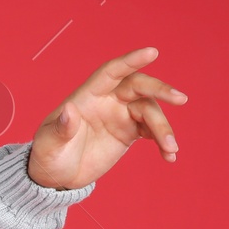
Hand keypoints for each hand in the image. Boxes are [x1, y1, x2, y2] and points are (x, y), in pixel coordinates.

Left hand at [27, 47, 187, 190]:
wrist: (57, 176)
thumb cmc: (47, 154)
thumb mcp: (48, 143)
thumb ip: (60, 128)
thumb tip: (69, 110)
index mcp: (87, 95)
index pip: (111, 72)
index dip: (130, 61)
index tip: (152, 52)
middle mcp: (107, 101)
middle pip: (139, 87)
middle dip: (160, 90)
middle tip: (180, 99)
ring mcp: (120, 116)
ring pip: (150, 112)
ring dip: (163, 128)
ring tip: (171, 149)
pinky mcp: (130, 132)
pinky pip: (152, 131)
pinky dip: (163, 142)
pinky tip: (169, 157)